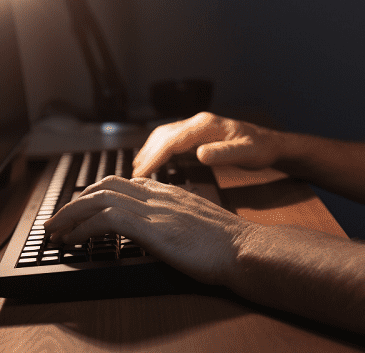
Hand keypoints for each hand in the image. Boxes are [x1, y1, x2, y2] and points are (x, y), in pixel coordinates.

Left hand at [42, 175, 252, 286]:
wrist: (242, 247)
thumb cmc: (225, 242)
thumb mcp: (196, 220)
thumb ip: (175, 215)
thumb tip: (159, 225)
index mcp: (169, 192)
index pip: (124, 183)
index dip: (96, 195)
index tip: (81, 212)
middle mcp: (159, 194)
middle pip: (106, 185)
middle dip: (75, 202)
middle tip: (58, 222)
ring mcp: (156, 209)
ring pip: (101, 198)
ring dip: (71, 214)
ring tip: (55, 231)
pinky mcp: (153, 227)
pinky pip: (108, 219)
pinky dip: (84, 228)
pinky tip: (75, 241)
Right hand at [132, 111, 284, 177]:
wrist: (269, 142)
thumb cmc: (260, 148)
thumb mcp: (247, 153)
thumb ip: (225, 153)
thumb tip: (200, 154)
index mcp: (207, 126)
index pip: (174, 139)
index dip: (156, 156)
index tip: (142, 173)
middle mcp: (199, 122)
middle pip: (165, 135)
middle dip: (148, 153)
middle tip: (133, 176)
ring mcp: (197, 126)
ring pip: (166, 134)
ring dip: (150, 149)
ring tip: (137, 170)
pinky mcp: (198, 133)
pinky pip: (172, 138)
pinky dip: (158, 148)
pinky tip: (153, 160)